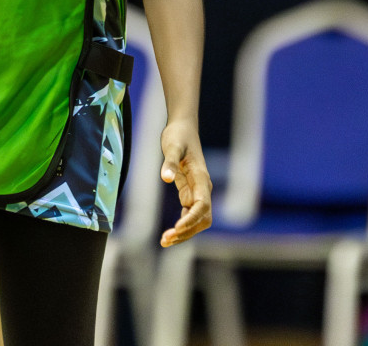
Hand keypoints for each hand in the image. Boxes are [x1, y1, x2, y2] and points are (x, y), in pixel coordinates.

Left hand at [159, 118, 212, 246]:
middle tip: (166, 239)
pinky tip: (169, 233)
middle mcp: (203, 188)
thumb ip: (168, 162)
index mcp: (201, 178)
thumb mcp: (171, 145)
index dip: (191, 219)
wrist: (183, 127)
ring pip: (197, 220)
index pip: (202, 205)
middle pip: (202, 218)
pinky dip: (182, 225)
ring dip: (184, 232)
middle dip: (187, 231)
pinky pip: (189, 214)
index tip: (177, 227)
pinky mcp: (190, 192)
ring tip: (165, 241)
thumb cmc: (178, 135)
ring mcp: (197, 191)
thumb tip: (165, 178)